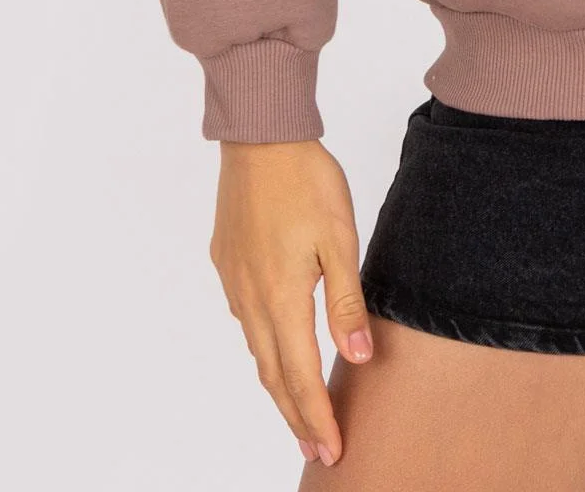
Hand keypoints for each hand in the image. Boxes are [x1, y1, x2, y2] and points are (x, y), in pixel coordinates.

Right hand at [210, 137, 374, 466]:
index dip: (316, 417)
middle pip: (272, 374)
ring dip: (278, 385)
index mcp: (280, 297)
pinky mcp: (227, 262)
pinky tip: (275, 346)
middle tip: (317, 449)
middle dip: (296, 415)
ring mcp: (234, 281)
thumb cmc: (305, 180)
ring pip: (256, 349)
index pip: (299, 376)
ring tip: (298, 409)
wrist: (259, 134)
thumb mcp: (339, 238)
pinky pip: (245, 319)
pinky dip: (263, 347)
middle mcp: (250, 298)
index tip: (332, 450)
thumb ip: (346, 301)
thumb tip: (358, 355)